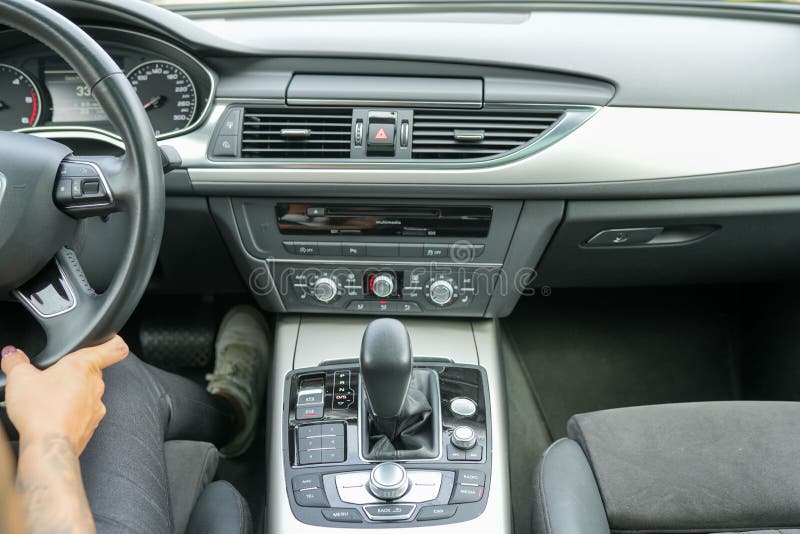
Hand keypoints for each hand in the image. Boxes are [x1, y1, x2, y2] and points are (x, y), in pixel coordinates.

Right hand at [2, 336, 128, 455]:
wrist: (48, 447)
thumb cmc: (40, 410)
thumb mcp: (20, 378)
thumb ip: (16, 361)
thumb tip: (12, 354)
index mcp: (84, 366)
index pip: (114, 348)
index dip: (113, 342)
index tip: (109, 341)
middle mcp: (96, 385)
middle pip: (94, 371)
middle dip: (76, 373)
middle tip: (54, 377)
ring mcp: (96, 406)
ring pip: (89, 393)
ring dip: (73, 394)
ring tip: (49, 400)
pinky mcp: (91, 425)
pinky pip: (84, 413)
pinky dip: (72, 413)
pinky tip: (53, 416)